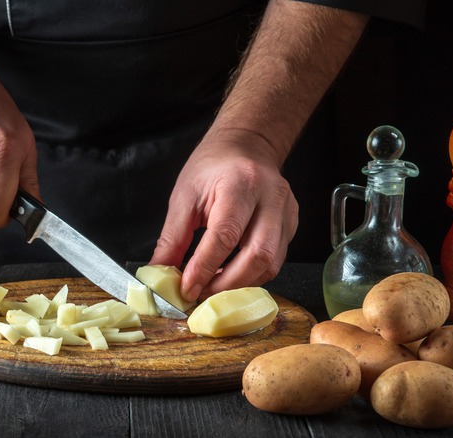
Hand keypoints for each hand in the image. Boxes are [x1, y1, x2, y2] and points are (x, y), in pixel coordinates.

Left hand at [150, 128, 297, 301]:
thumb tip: (160, 272)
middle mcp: (270, 197)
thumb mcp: (184, 195)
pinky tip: (230, 276)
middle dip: (227, 284)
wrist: (246, 145)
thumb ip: (172, 237)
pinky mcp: (292, 224)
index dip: (204, 267)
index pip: (224, 235)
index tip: (186, 288)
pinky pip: (276, 260)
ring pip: (271, 263)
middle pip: (257, 255)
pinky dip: (252, 276)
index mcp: (239, 184)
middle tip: (200, 294)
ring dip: (240, 284)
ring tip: (213, 288)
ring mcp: (286, 211)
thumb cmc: (213, 166)